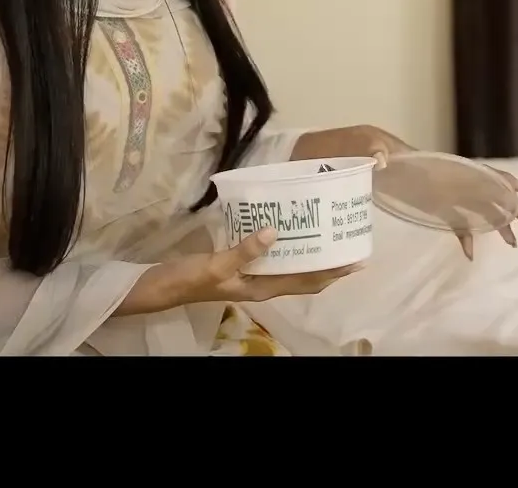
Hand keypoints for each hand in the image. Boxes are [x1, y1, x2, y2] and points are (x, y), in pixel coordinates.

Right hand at [197, 227, 364, 303]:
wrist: (160, 286)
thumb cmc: (189, 279)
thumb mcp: (217, 266)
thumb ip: (246, 250)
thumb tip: (277, 232)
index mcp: (262, 289)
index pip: (306, 283)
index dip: (332, 274)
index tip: (356, 261)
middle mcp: (262, 284)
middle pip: (305, 276)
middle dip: (329, 264)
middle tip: (350, 242)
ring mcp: (252, 274)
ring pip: (291, 266)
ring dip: (310, 254)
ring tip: (329, 234)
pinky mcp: (241, 263)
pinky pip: (273, 256)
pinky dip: (287, 245)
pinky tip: (289, 228)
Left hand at [294, 124, 517, 259]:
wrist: (321, 155)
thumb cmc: (340, 146)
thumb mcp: (354, 142)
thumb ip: (370, 151)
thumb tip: (384, 160)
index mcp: (426, 163)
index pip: (469, 170)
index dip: (497, 180)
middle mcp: (434, 176)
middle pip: (480, 191)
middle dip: (507, 207)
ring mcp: (427, 190)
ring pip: (470, 206)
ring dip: (493, 222)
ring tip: (512, 242)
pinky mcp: (416, 202)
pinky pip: (448, 218)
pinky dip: (463, 232)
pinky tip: (471, 250)